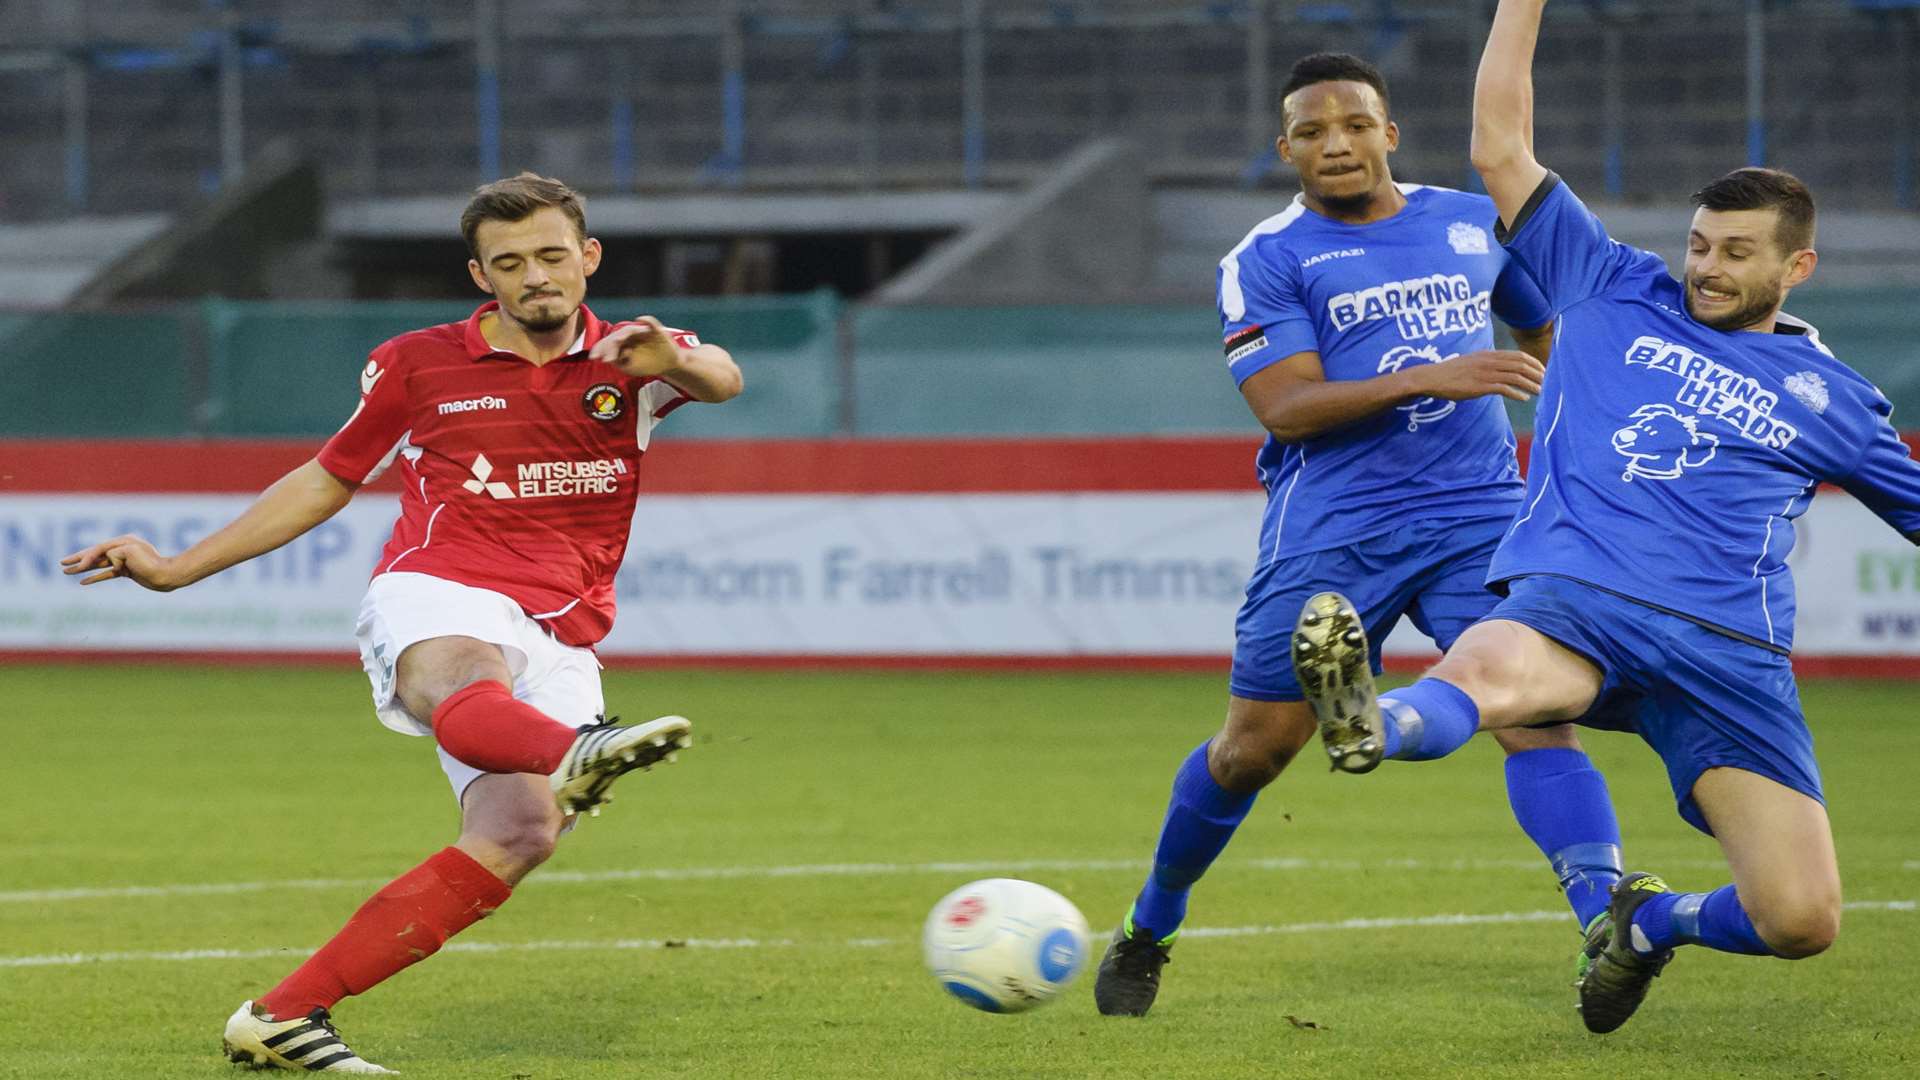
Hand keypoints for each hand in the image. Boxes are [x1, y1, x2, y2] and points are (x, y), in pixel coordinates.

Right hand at [60, 535, 184, 590]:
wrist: (168, 576)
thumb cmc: (152, 564)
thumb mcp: (132, 553)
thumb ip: (115, 553)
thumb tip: (109, 560)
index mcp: (124, 542)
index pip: (100, 549)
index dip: (87, 558)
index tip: (77, 568)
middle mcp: (122, 549)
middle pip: (95, 554)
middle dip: (78, 559)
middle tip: (61, 563)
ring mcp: (124, 561)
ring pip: (98, 564)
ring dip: (82, 568)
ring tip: (65, 572)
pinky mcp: (127, 571)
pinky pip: (107, 574)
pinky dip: (95, 577)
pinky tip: (83, 582)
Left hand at [588, 316, 683, 377]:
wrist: (669, 363)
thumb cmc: (647, 364)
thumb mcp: (631, 367)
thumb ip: (620, 363)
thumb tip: (610, 358)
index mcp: (622, 343)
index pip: (608, 342)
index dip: (600, 348)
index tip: (593, 357)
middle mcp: (630, 335)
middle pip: (616, 336)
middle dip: (609, 346)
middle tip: (605, 358)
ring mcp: (642, 332)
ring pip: (629, 330)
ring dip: (623, 335)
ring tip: (617, 342)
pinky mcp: (656, 330)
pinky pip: (651, 322)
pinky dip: (646, 320)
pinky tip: (640, 319)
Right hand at [1408, 349, 1544, 401]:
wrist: (1433, 378)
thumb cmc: (1451, 373)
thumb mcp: (1472, 362)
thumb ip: (1487, 364)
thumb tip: (1500, 371)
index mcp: (1488, 354)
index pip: (1517, 355)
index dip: (1533, 362)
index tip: (1542, 370)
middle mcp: (1489, 361)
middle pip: (1520, 364)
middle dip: (1536, 373)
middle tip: (1546, 381)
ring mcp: (1485, 373)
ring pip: (1515, 376)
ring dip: (1531, 384)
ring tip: (1540, 391)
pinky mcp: (1480, 386)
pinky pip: (1504, 388)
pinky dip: (1517, 393)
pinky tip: (1524, 398)